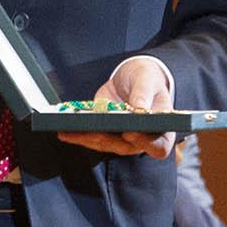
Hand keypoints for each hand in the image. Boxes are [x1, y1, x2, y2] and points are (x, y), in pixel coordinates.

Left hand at [60, 55, 175, 156]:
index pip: (159, 147)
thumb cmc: (147, 79)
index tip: (131, 132)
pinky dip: (79, 136)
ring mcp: (123, 139)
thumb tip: (138, 109)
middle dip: (106, 139)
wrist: (133, 78)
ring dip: (87, 139)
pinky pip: (93, 139)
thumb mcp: (147, 80)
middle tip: (91, 130)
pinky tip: (64, 131)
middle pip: (126, 147)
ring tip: (69, 131)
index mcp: (162, 130)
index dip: (146, 143)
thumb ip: (144, 94)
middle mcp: (142, 140)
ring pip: (105, 145)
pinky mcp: (106, 134)